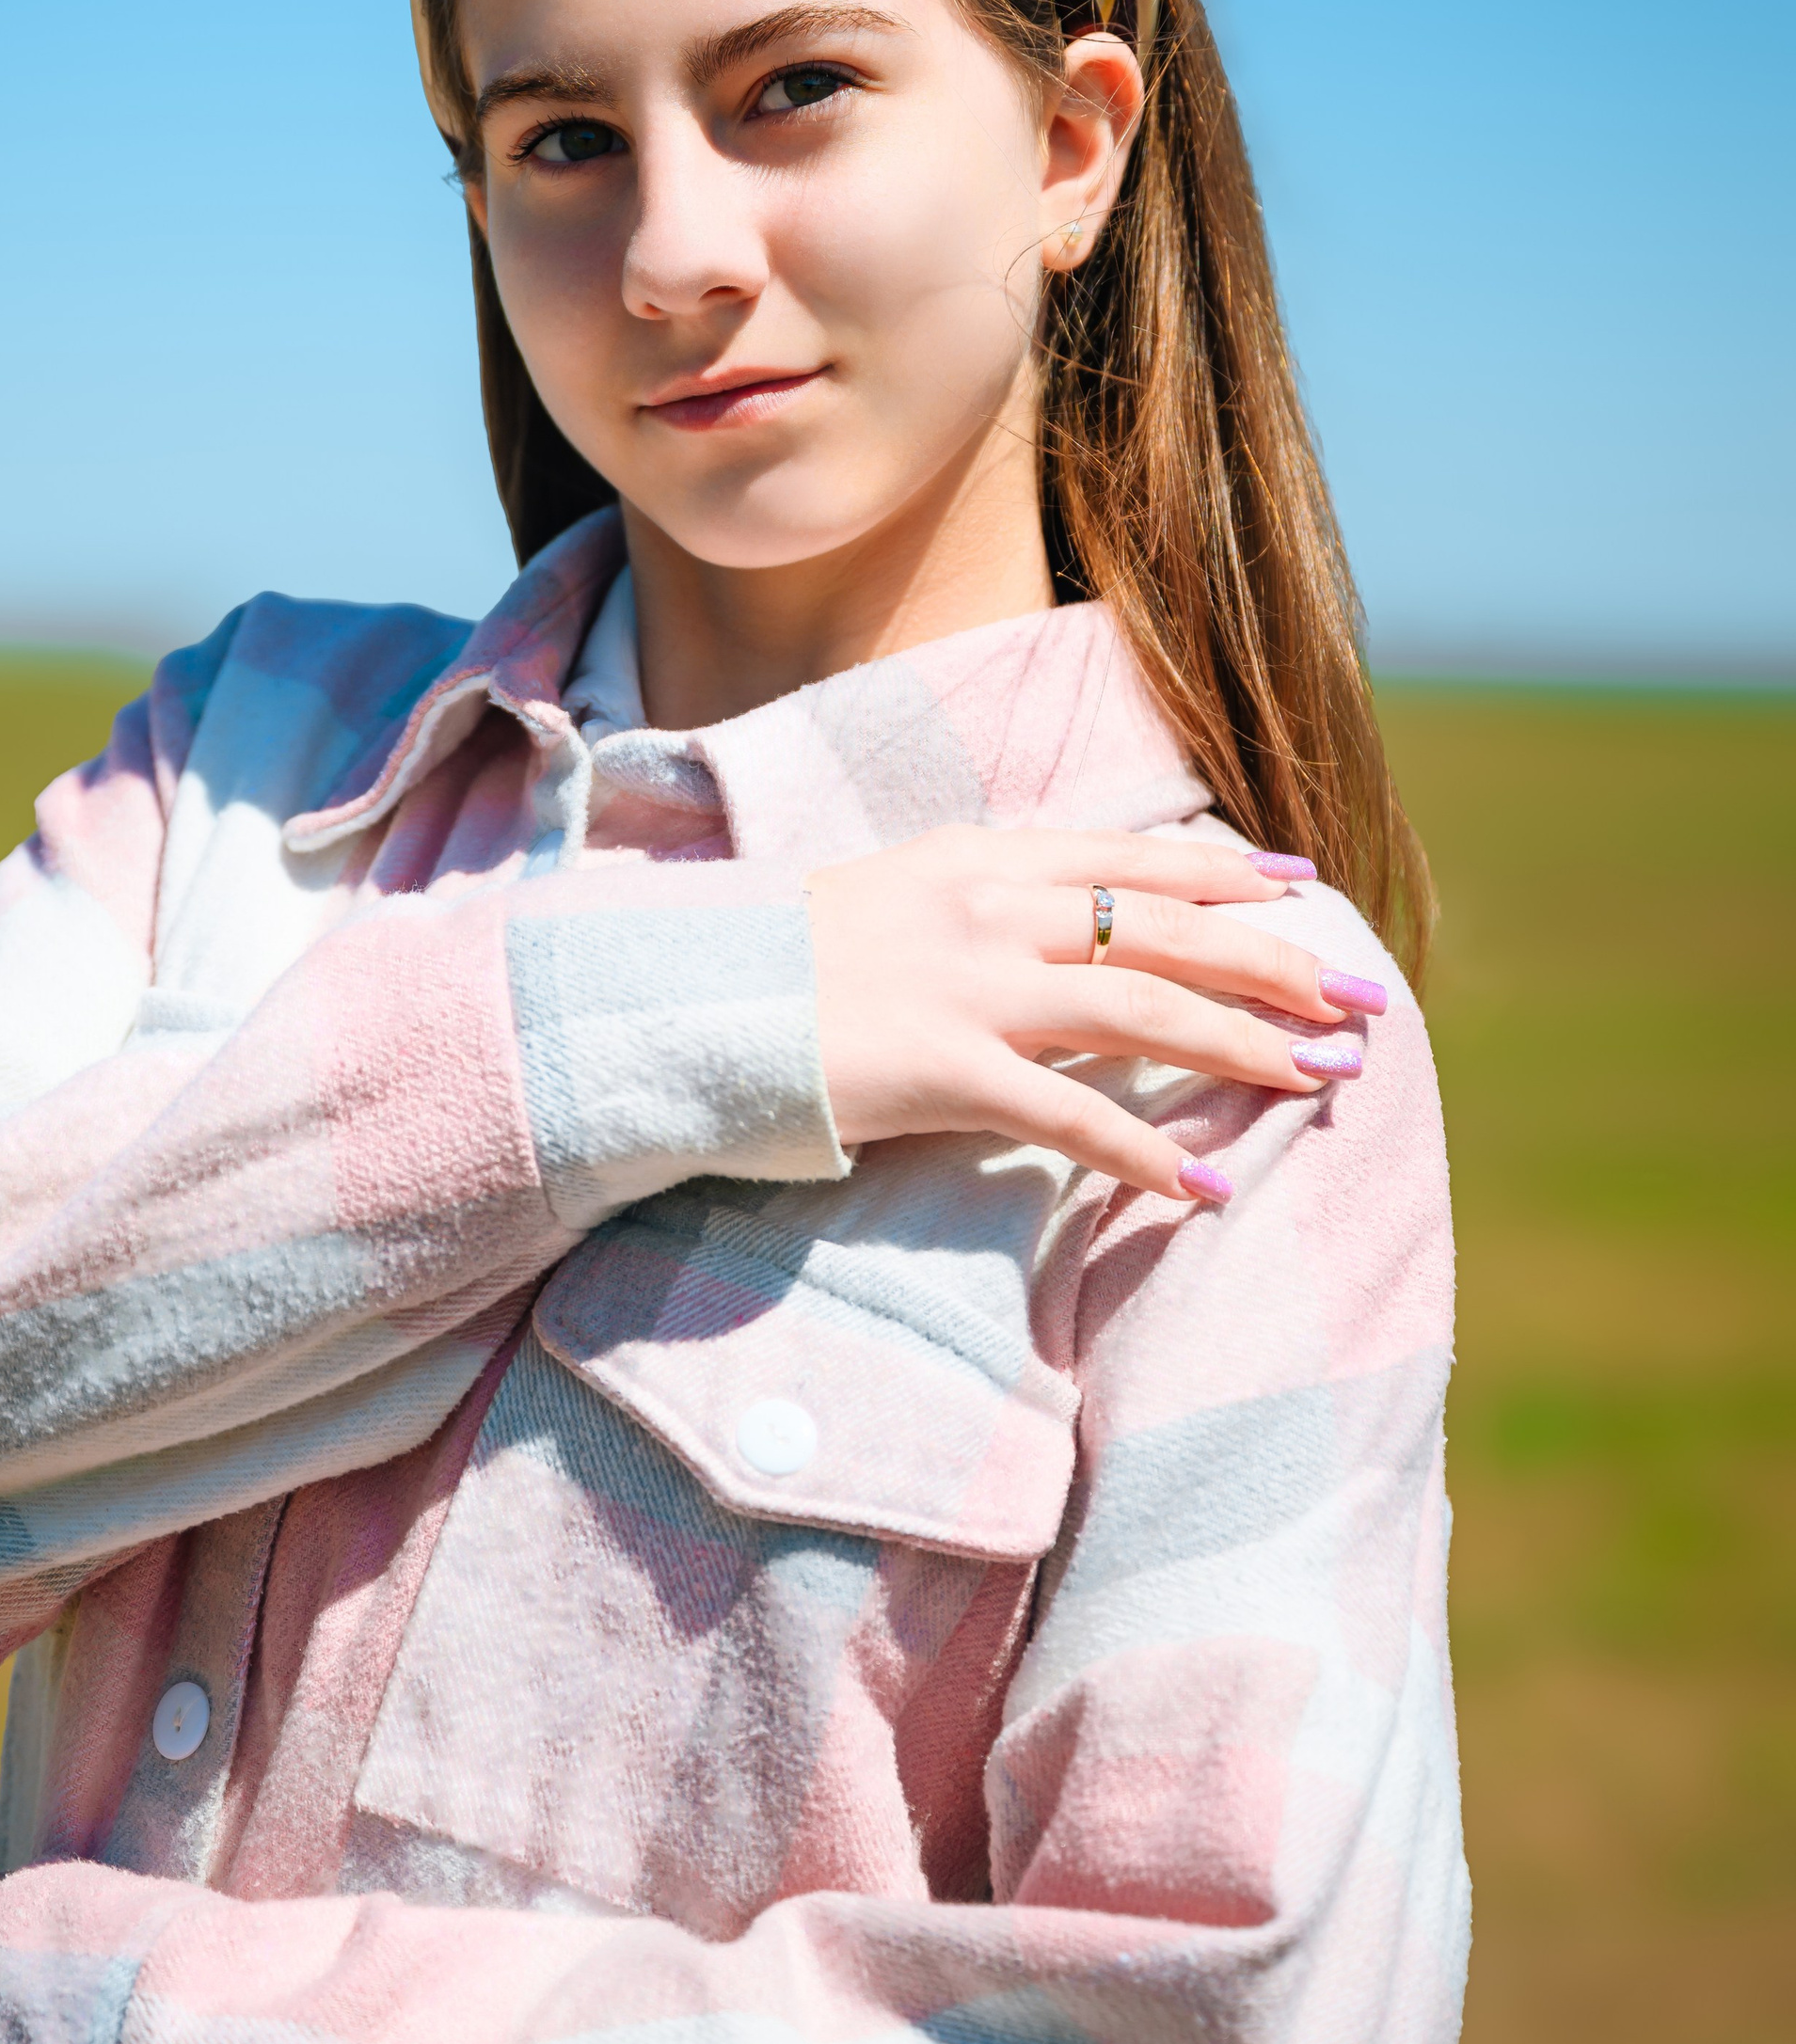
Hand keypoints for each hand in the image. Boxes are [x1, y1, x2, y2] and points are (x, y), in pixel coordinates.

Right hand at [807, 828, 1384, 1197]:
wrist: (683, 1000)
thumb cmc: (780, 962)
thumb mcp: (887, 894)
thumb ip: (974, 899)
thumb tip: (1055, 921)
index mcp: (979, 858)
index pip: (1134, 856)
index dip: (1229, 872)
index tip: (1303, 888)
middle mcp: (991, 908)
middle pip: (1169, 929)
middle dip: (1280, 966)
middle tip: (1360, 1002)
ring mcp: (972, 987)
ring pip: (1148, 1008)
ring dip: (1248, 1047)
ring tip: (1323, 1081)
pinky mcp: (948, 1070)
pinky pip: (1076, 1116)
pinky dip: (1151, 1155)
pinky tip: (1210, 1188)